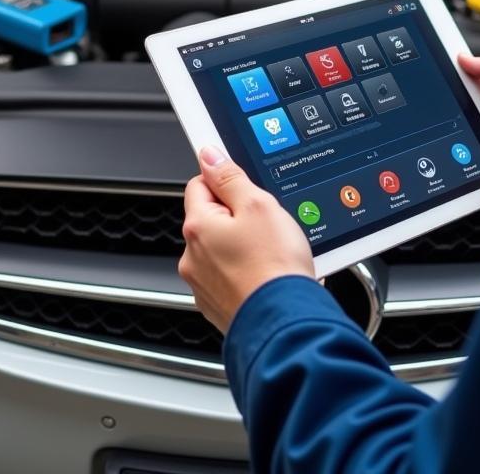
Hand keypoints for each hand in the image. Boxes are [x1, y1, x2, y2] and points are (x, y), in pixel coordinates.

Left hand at [179, 146, 314, 332]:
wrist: (286, 324)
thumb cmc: (275, 268)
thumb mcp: (259, 205)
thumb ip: (230, 177)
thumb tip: (209, 155)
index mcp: (198, 227)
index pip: (200, 184)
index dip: (226, 181)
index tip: (245, 186)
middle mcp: (193, 257)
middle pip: (212, 218)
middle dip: (238, 216)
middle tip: (267, 223)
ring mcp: (204, 284)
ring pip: (222, 248)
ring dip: (243, 245)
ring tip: (272, 253)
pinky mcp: (219, 305)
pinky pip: (231, 276)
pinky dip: (247, 272)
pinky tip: (268, 274)